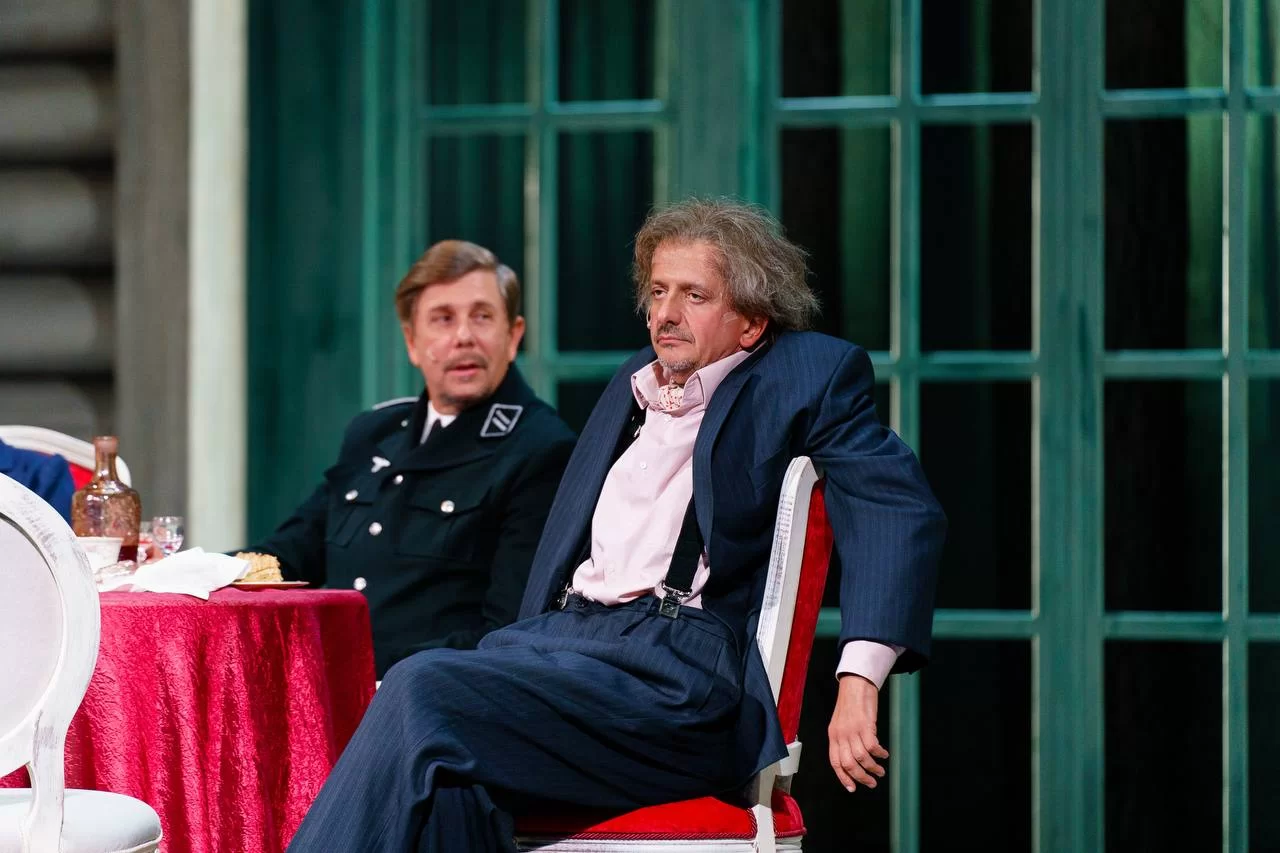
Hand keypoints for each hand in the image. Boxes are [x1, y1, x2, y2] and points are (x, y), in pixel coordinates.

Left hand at [828, 674, 888, 791]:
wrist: (856, 684)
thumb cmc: (850, 704)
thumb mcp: (841, 724)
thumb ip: (844, 741)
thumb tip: (853, 760)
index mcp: (833, 736)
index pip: (835, 762)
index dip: (843, 777)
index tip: (852, 788)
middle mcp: (840, 735)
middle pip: (849, 764)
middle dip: (861, 777)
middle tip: (872, 783)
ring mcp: (852, 730)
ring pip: (862, 758)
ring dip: (873, 768)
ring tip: (880, 771)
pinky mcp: (865, 725)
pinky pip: (873, 746)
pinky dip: (880, 753)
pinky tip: (884, 754)